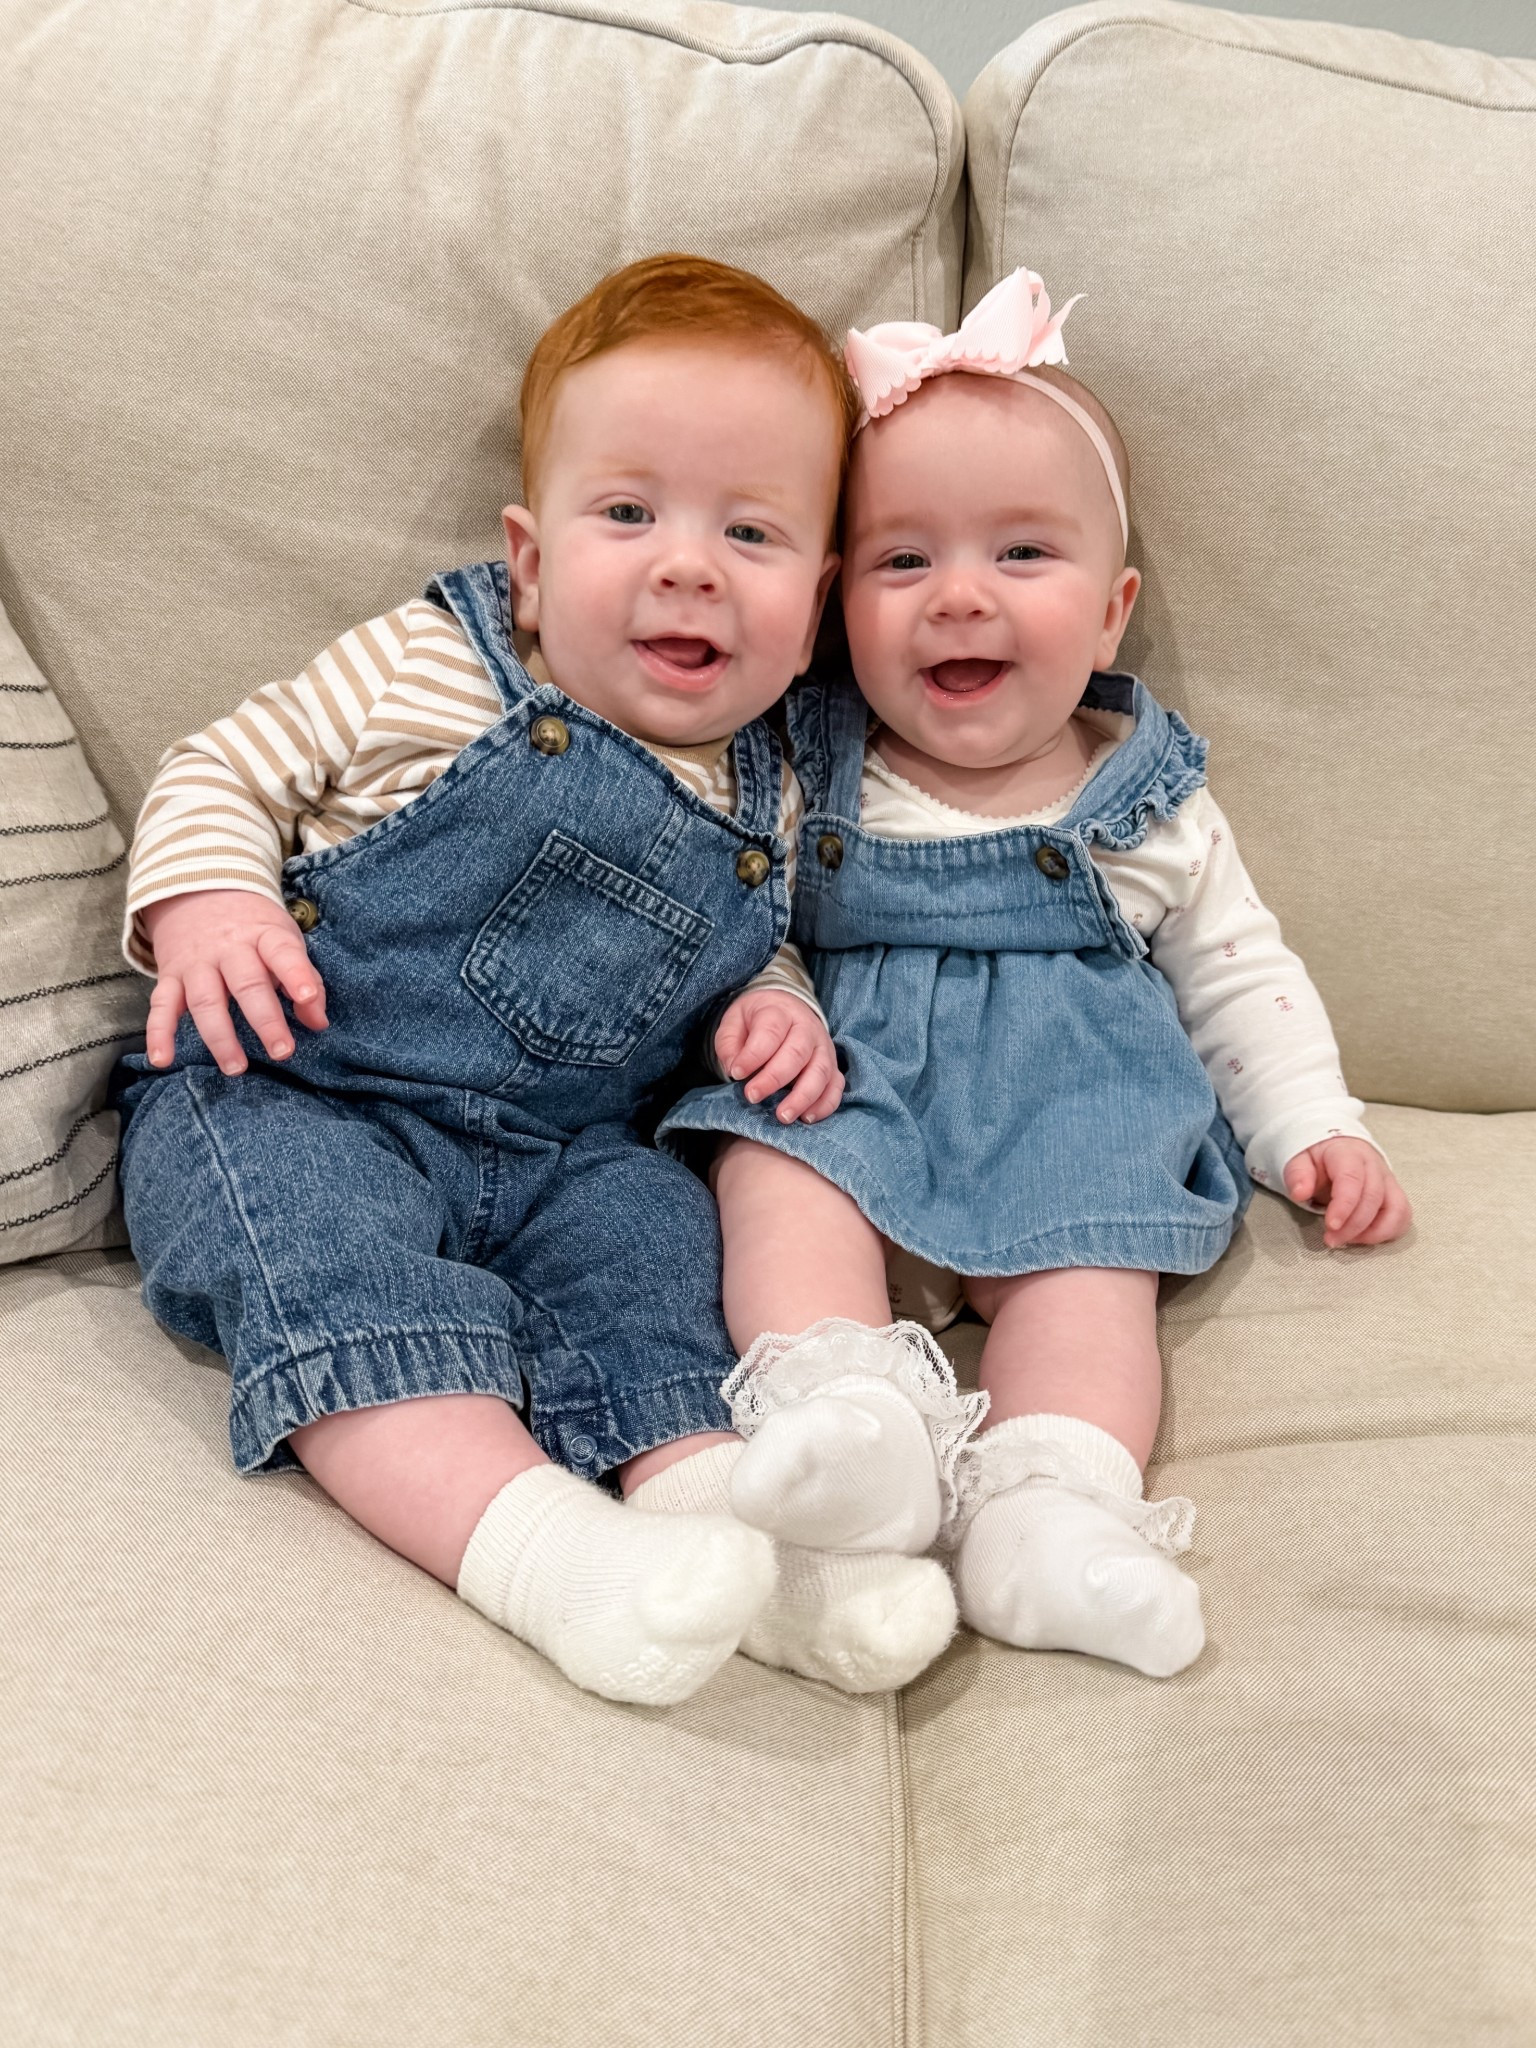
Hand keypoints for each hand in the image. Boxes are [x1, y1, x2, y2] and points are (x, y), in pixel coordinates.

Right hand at [142, 888, 328, 1075]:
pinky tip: (162, 1060)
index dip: (296, 974)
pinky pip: (161, 1006)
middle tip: (282, 1052)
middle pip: (246, 984)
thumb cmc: (252, 927)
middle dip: (265, 1020)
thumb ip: (305, 978)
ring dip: (220, 1037)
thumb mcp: (283, 939)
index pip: (282, 952)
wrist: (197, 891)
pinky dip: (159, 1034)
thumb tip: (318, 1022)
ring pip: (206, 1000)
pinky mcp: (171, 976)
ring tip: (236, 1067)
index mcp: (263, 935)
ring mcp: (197, 963)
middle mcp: (229, 949)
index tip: (307, 997)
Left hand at [714, 990, 843, 1124]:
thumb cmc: (756, 1021)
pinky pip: (835, 1086)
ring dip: (802, 1097)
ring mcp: (824, 1048)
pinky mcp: (833, 1066)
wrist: (787, 1008)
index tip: (736, 1073)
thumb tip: (734, 1069)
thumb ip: (729, 1044)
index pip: (770, 1032)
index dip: (753, 1055)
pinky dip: (825, 1104)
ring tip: (782, 1117)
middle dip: (774, 1079)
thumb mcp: (734, 1023)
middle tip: (752, 1097)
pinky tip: (807, 1118)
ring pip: (820, 1072)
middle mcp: (807, 1028)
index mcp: (780, 1012)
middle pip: (797, 1053)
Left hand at [1283, 1138, 1411, 1248]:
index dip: (1344, 1206)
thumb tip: (1299, 1193)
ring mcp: (1387, 1181)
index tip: (1331, 1225)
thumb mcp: (1299, 1158)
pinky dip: (1387, 1232)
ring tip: (1349, 1240)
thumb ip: (1297, 1174)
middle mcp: (1374, 1166)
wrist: (1336, 1146)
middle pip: (1373, 1198)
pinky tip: (1364, 1238)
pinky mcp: (1393, 1195)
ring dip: (1374, 1232)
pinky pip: (1402, 1216)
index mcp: (1349, 1153)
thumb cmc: (1318, 1156)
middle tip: (1332, 1240)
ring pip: (1396, 1209)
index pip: (1352, 1179)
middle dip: (1353, 1226)